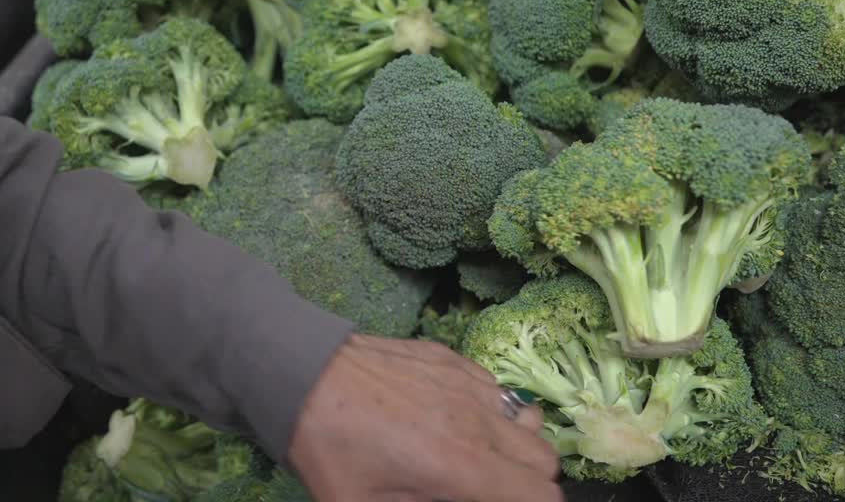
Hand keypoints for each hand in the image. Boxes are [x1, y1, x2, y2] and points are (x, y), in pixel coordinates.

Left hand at [286, 334, 563, 501]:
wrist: (300, 373)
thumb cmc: (329, 449)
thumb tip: (443, 498)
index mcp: (460, 465)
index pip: (541, 494)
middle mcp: (477, 421)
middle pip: (544, 459)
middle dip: (524, 480)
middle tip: (483, 488)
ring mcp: (467, 382)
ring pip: (526, 418)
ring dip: (510, 442)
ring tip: (471, 453)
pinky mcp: (451, 357)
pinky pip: (494, 388)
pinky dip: (486, 408)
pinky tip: (446, 416)